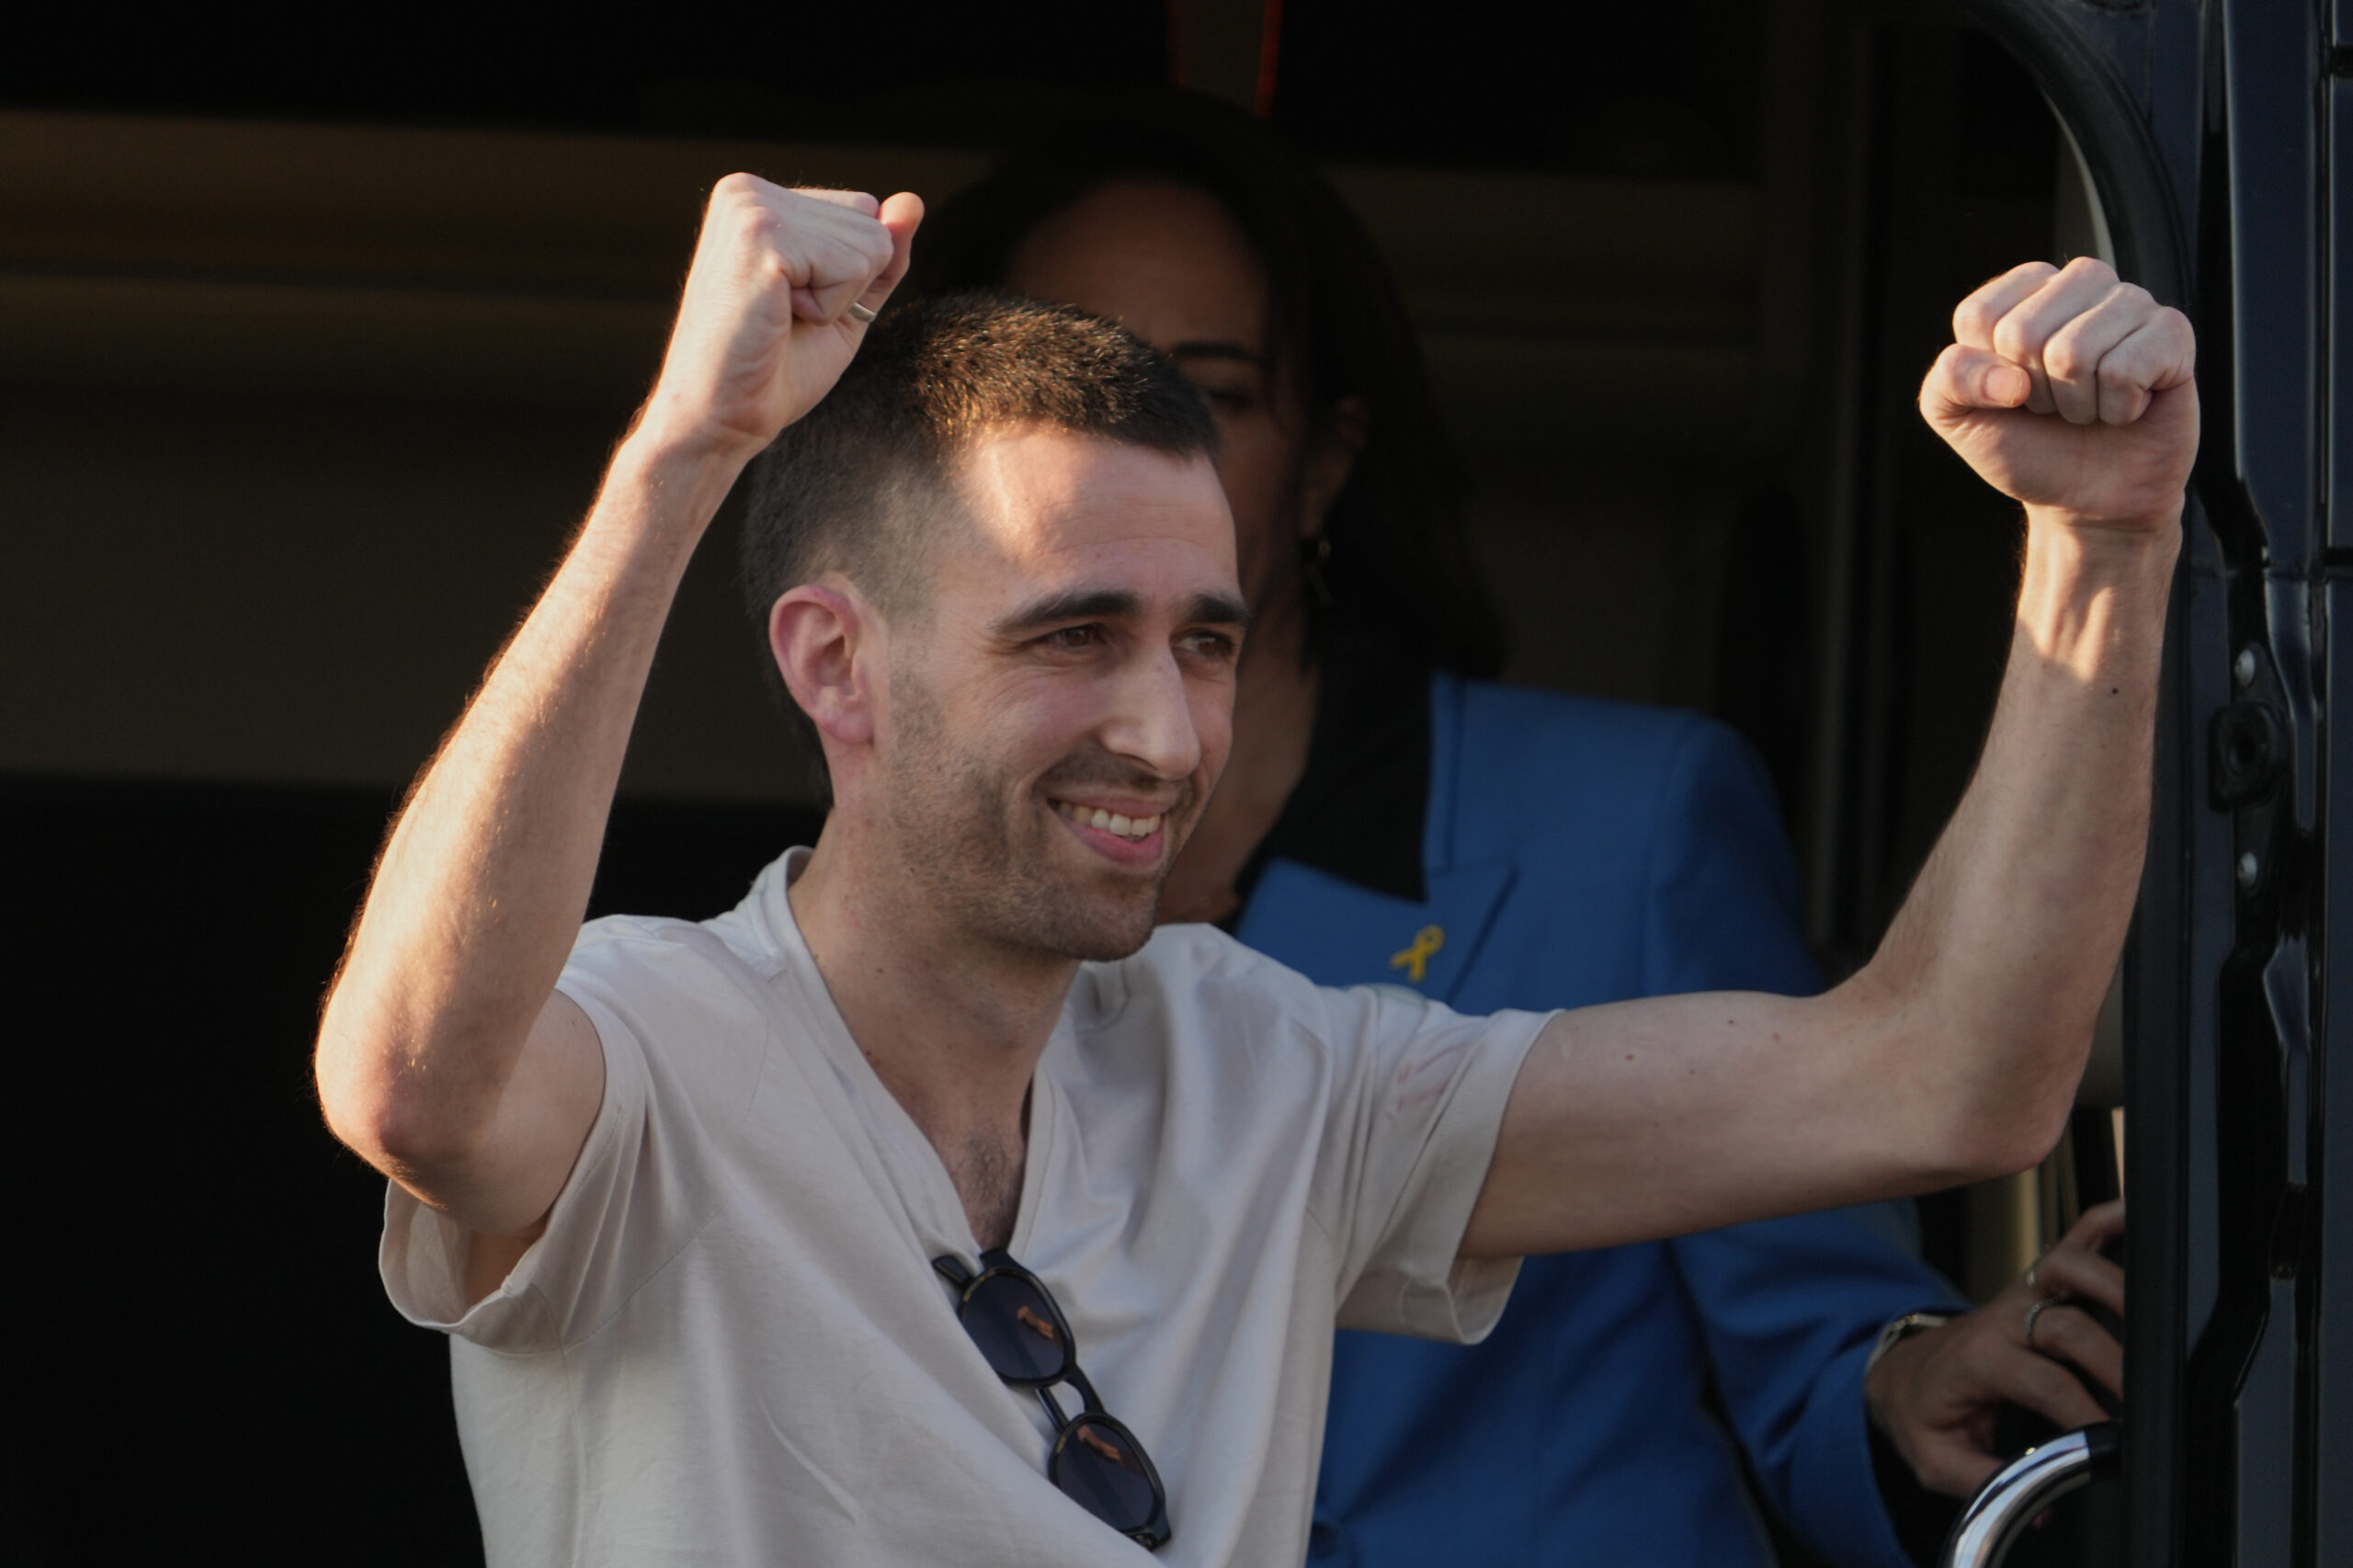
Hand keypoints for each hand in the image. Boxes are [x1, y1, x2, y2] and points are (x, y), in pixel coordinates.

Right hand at [637, 174, 922, 458]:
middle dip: (848, 284)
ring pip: (871, 243)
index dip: (850, 275)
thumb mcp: (845, 304)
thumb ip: (881, 254)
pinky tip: (779, 319)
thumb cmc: (774, 370)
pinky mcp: (761, 235)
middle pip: (872, 220)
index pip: (864, 210)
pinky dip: (830, 309)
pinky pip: (853, 266)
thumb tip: (912, 201)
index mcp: (759, 199)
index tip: (792, 306)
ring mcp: (751, 207)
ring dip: (839, 299)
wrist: (719, 418)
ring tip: (780, 318)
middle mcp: (749, 190)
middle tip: (785, 318)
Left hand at [1865, 1200, 2125, 1497]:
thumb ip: (1983, 1480)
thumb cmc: (1922, 1412)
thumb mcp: (1935, 1458)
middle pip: (2068, 1326)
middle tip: (2154, 1395)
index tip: (2115, 1442)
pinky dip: (2105, 1225)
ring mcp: (2021, 1294)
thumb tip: (2042, 1503)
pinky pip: (2071, 1240)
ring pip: (2069, 1268)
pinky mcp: (2036, 1281)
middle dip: (2116, 1360)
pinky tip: (2137, 1222)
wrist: (1900, 1372)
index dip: (2085, 1413)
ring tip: (2161, 1315)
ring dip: (2115, 1284)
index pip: (2044, 1384)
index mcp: (1978, 1361)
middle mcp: (2002, 1319)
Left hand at [1921, 259, 2196, 532]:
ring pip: (2075, 350)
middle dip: (2034, 390)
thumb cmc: (2026, 447)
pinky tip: (2127, 408)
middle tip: (2055, 405)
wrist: (2087, 500)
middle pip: (2024, 332)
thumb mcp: (1959, 417)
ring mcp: (2131, 302)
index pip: (1979, 316)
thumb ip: (1950, 379)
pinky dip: (2118, 407)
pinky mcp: (2172, 332)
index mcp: (2022, 292)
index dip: (1987, 375)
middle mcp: (2079, 284)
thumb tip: (2009, 376)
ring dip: (2076, 402)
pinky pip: (2126, 368)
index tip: (2011, 392)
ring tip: (2090, 406)